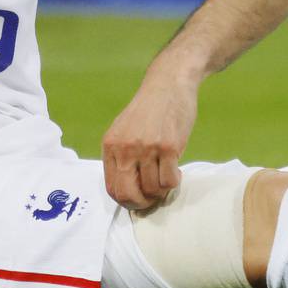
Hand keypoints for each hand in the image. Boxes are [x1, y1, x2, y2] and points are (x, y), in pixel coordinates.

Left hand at [102, 62, 199, 210]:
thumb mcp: (123, 129)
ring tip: (166, 179)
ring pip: (153, 189)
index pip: (112, 187)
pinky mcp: (169, 147)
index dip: (126, 201)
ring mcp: (147, 148)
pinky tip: (176, 171)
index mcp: (111, 145)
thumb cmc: (149, 108)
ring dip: (161, 190)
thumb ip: (121, 155)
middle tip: (152, 199)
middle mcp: (126, 148)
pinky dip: (174, 182)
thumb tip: (126, 187)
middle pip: (128, 193)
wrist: (169, 83)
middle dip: (141, 203)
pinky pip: (170, 180)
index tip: (137, 201)